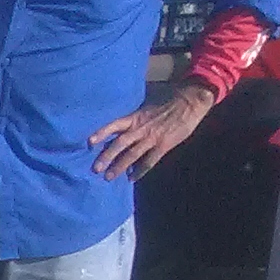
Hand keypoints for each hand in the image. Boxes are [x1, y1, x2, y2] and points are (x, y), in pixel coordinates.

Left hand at [89, 84, 214, 181]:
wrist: (190, 100)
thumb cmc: (168, 100)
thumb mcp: (147, 105)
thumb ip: (135, 117)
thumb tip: (121, 126)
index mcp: (135, 117)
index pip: (114, 125)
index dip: (101, 133)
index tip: (89, 142)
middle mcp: (140, 128)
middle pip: (119, 143)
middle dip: (106, 156)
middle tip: (95, 169)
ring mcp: (152, 137)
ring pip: (132, 154)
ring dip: (120, 167)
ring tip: (108, 177)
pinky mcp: (164, 145)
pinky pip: (149, 161)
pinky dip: (140, 170)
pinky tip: (132, 178)